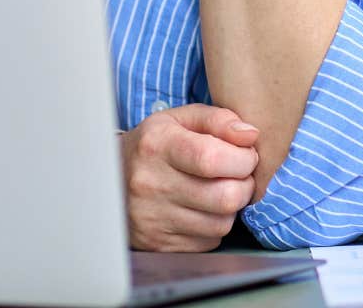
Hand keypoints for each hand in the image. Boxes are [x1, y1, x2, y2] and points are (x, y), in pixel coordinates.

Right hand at [120, 104, 259, 251]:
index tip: (246, 155)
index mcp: (157, 144)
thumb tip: (251, 135)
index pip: (212, 158)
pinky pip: (209, 241)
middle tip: (238, 175)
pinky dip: (214, 226)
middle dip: (245, 185)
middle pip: (224, 197)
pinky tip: (202, 209)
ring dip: (231, 207)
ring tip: (218, 189)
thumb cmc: (156, 145)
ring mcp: (152, 218)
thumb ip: (219, 119)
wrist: (111, 179)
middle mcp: (150, 183)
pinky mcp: (158, 244)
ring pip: (221, 223)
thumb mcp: (181, 119)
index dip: (243, 159)